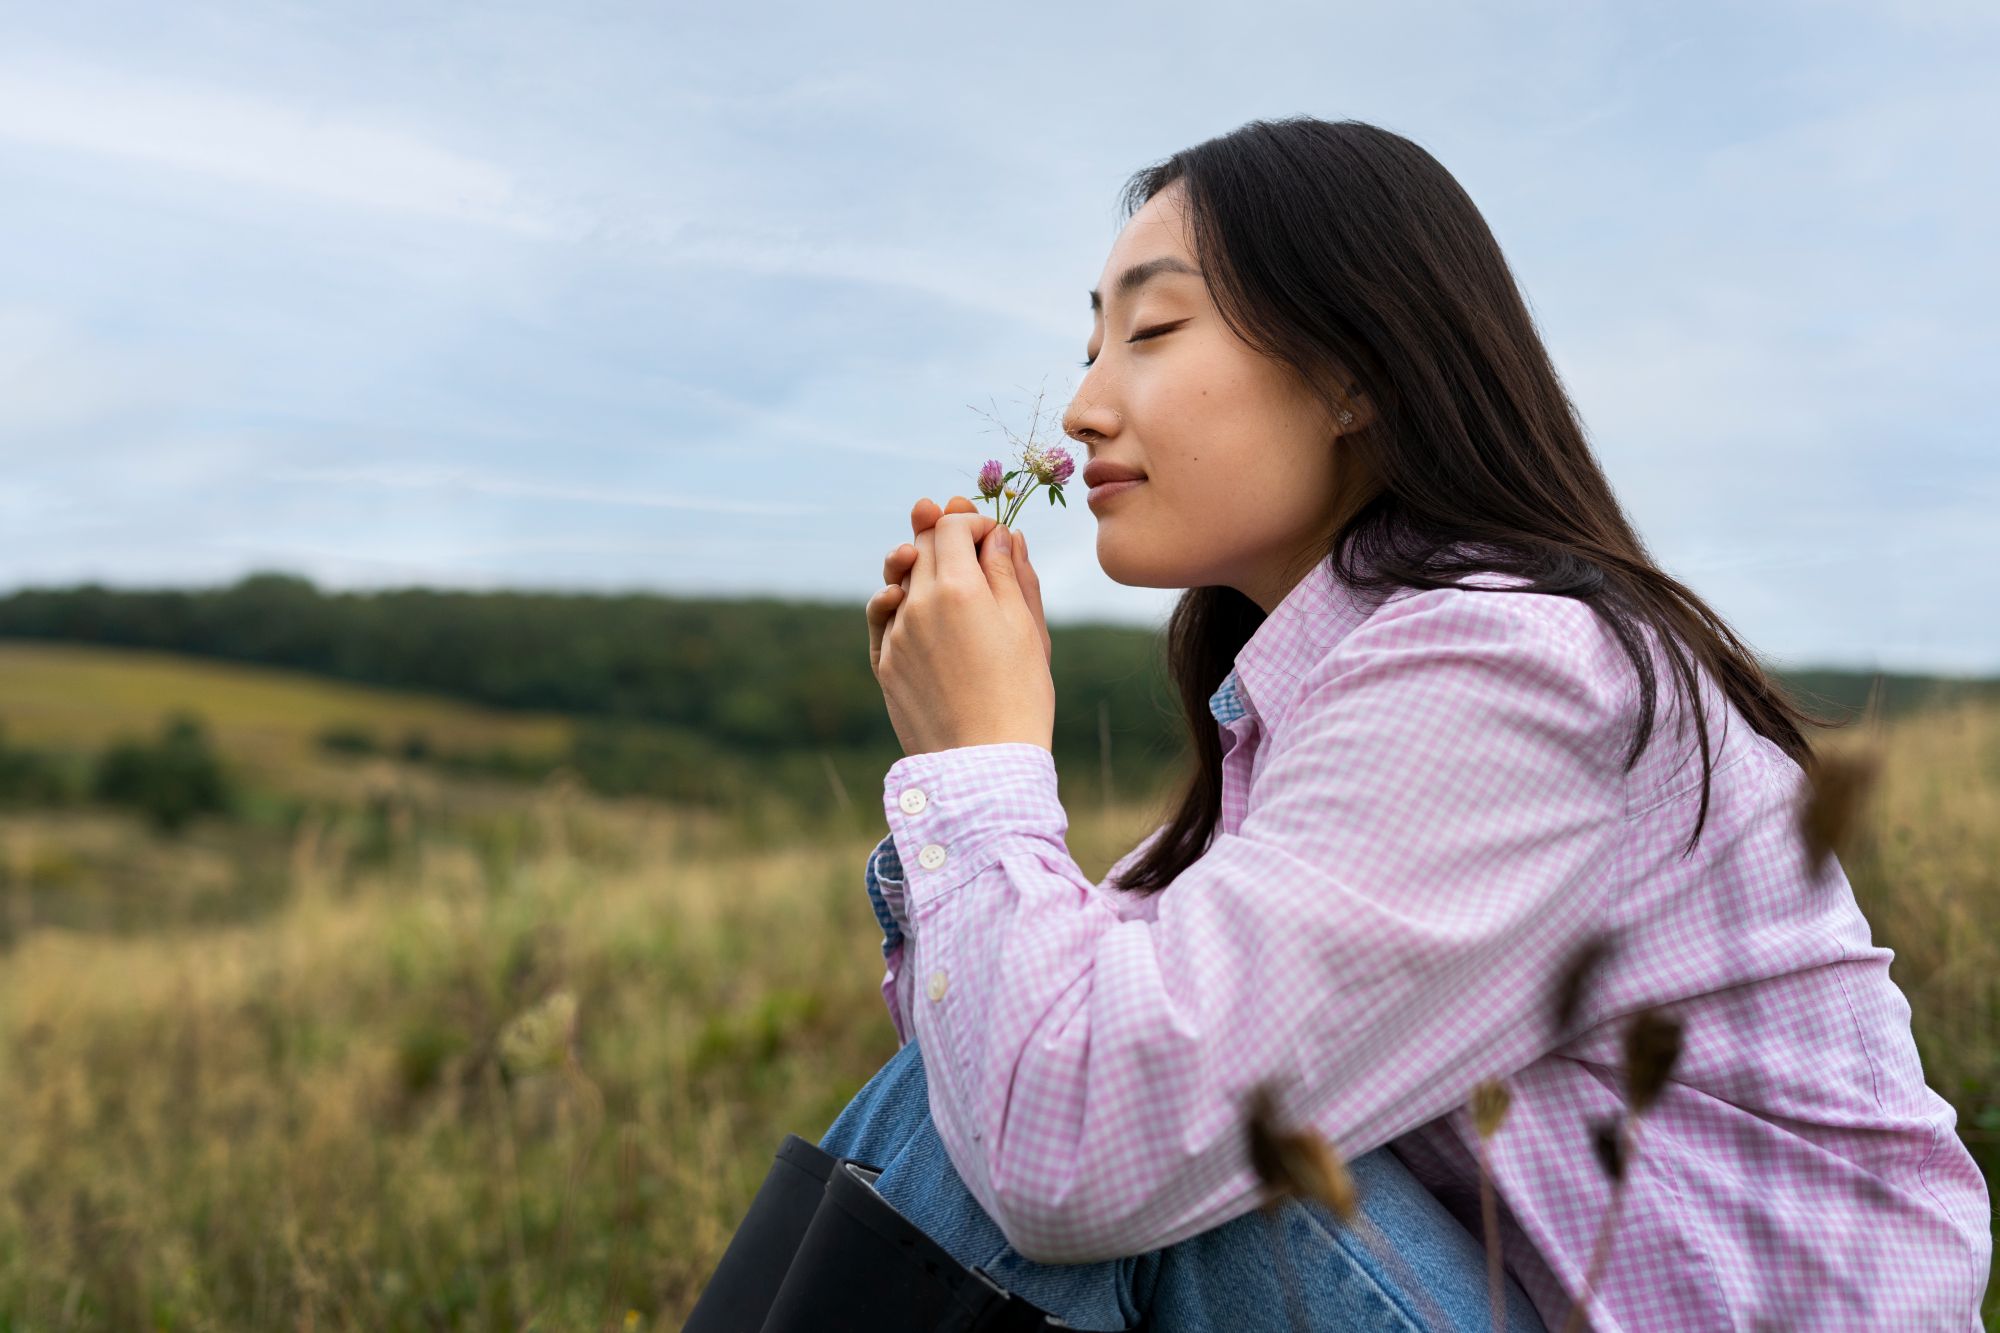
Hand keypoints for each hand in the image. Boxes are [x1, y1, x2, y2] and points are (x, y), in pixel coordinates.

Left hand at [866, 498, 1054, 755]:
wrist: (985, 762)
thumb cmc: (1020, 694)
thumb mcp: (1028, 627)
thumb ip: (1011, 572)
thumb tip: (1002, 535)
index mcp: (959, 588)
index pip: (952, 526)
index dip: (974, 521)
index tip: (995, 536)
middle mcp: (918, 603)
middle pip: (922, 545)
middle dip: (943, 532)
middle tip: (965, 533)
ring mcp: (896, 634)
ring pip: (900, 577)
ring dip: (918, 563)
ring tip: (929, 560)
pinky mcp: (884, 662)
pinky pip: (883, 615)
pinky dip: (896, 598)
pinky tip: (905, 596)